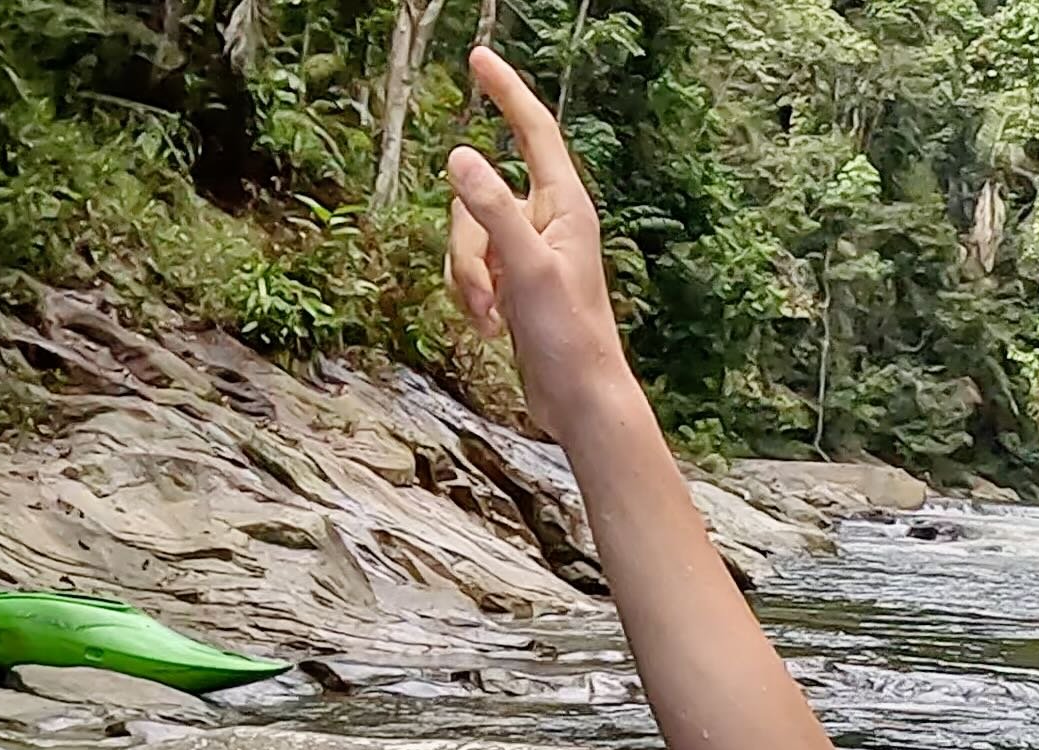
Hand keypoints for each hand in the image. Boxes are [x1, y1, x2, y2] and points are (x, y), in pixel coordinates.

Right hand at [443, 49, 633, 438]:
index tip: (481, 59)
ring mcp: (527, 252)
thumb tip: (460, 158)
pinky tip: (492, 328)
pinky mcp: (512, 281)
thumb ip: (493, 212)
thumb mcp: (528, 270)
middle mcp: (547, 222)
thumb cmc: (570, 338)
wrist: (578, 400)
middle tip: (491, 294)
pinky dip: (471, 296)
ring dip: (468, 279)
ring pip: (466, 235)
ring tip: (493, 317)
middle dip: (467, 246)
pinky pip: (470, 269)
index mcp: (566, 207)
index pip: (534, 131)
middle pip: (478, 196)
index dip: (507, 92)